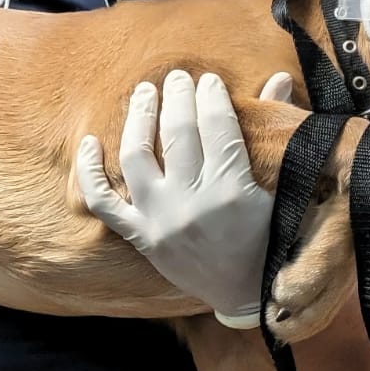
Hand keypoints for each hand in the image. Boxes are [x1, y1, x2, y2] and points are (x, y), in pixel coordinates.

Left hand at [75, 68, 292, 326]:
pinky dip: (90, 172)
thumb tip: (277, 77)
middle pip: (177, 135)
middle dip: (177, 96)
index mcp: (232, 190)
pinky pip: (102, 204)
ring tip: (144, 93)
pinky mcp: (141, 237)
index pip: (217, 127)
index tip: (209, 80)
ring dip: (138, 118)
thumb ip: (274, 131)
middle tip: (177, 77)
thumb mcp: (280, 187)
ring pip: (136, 157)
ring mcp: (161, 221)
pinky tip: (89, 142)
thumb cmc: (268, 236)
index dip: (211, 96)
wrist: (247, 293)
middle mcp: (192, 204)